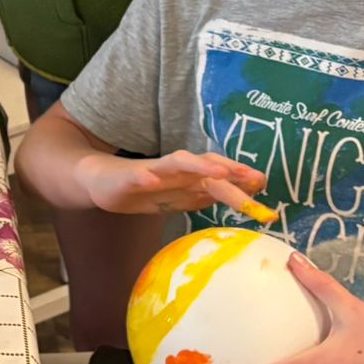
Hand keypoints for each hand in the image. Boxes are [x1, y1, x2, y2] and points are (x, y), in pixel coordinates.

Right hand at [73, 147, 266, 216]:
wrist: (97, 180)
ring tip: (218, 172)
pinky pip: (136, 176)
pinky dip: (145, 176)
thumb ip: (205, 195)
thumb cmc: (141, 190)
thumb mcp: (177, 198)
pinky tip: (151, 179)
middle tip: (255, 181)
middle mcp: (174, 170)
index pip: (220, 176)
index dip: (241, 180)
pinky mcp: (126, 177)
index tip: (265, 184)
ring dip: (198, 167)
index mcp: (187, 178)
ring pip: (177, 165)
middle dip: (230, 174)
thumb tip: (243, 195)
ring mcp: (150, 171)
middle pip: (206, 169)